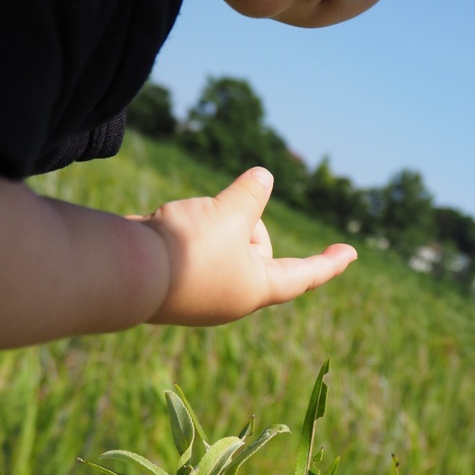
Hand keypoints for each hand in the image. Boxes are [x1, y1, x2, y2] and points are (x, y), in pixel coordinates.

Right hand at [133, 167, 356, 325]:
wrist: (123, 271)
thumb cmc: (188, 248)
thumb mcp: (230, 212)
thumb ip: (251, 195)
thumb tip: (264, 177)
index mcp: (256, 290)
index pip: (303, 274)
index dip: (328, 262)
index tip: (352, 253)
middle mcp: (231, 298)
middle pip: (255, 248)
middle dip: (243, 221)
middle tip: (220, 214)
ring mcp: (200, 294)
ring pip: (220, 243)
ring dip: (210, 223)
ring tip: (185, 224)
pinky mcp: (172, 284)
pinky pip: (190, 248)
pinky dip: (185, 231)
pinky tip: (164, 229)